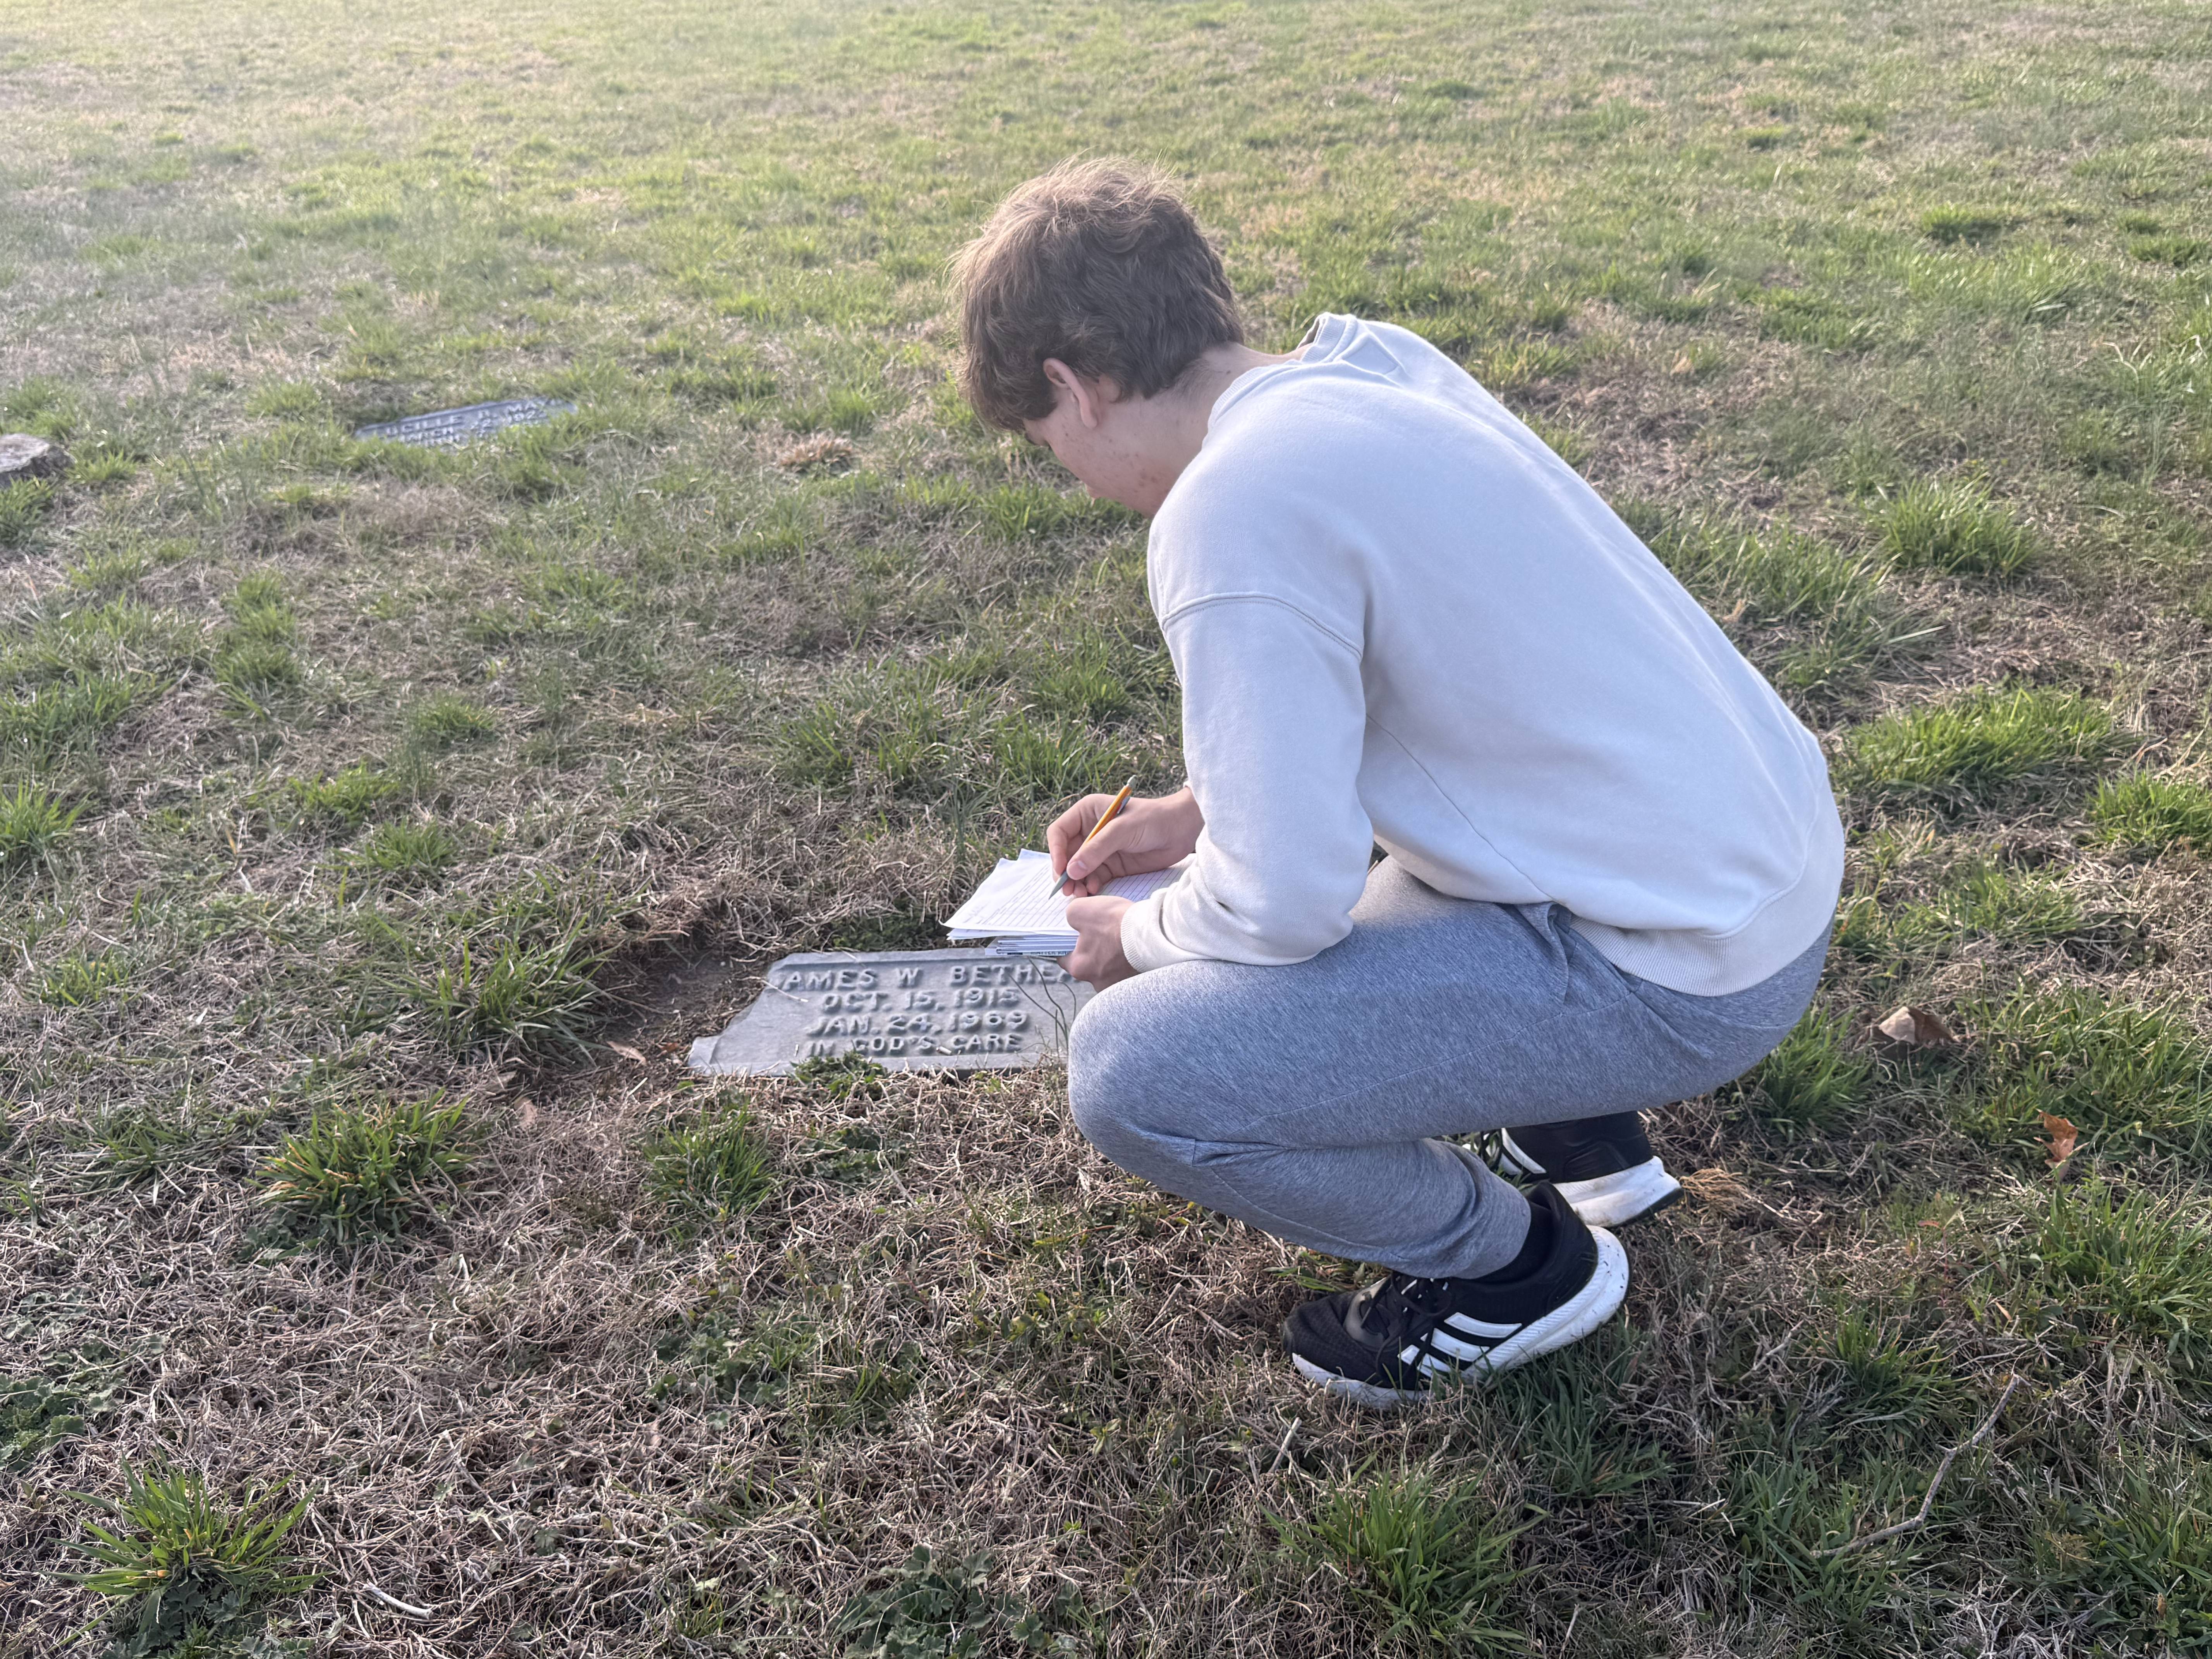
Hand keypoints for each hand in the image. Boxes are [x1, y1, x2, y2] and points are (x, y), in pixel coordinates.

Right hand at [1048, 786, 1203, 895]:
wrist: (1182, 830)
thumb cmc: (1153, 819)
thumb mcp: (1123, 830)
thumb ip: (1096, 849)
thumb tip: (1071, 870)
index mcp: (1087, 813)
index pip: (1060, 832)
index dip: (1056, 851)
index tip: (1061, 870)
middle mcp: (1090, 831)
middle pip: (1066, 854)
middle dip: (1065, 872)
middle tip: (1067, 890)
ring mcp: (1100, 850)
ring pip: (1078, 869)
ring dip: (1076, 882)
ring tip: (1079, 894)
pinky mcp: (1112, 865)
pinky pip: (1093, 878)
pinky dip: (1090, 886)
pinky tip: (1093, 891)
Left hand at [1062, 895, 1135, 988]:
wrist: (1153, 933)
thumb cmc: (1115, 923)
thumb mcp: (1081, 909)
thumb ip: (1070, 916)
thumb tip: (1072, 919)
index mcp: (1079, 968)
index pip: (1064, 958)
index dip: (1068, 944)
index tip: (1075, 935)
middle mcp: (1098, 982)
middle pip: (1090, 965)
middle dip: (1094, 950)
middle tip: (1103, 934)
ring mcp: (1120, 984)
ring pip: (1110, 969)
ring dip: (1114, 957)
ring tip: (1122, 940)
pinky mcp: (1138, 982)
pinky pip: (1128, 970)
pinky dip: (1129, 960)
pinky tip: (1134, 948)